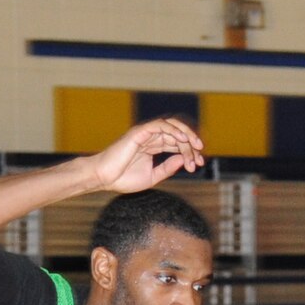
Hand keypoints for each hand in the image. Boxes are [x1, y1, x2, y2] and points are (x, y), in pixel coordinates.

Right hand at [88, 118, 204, 193]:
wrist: (104, 178)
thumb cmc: (123, 178)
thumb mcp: (153, 176)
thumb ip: (167, 168)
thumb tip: (183, 159)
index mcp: (153, 147)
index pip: (176, 144)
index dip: (190, 152)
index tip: (198, 164)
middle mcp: (150, 138)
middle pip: (177, 135)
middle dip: (191, 145)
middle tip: (200, 158)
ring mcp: (145, 133)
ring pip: (171, 128)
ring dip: (186, 136)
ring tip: (195, 147)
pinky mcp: (139, 132)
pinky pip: (160, 125)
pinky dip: (173, 130)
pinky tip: (183, 140)